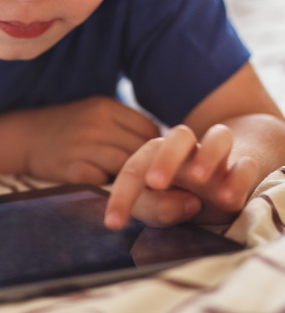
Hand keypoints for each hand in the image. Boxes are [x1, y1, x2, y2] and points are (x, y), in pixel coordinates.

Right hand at [25, 96, 159, 183]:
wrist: (25, 135)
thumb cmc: (69, 127)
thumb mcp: (96, 113)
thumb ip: (125, 124)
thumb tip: (166, 148)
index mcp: (105, 106)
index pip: (149, 130)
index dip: (156, 149)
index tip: (154, 161)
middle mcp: (95, 123)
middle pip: (141, 150)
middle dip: (149, 167)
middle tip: (152, 181)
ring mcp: (82, 145)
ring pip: (126, 168)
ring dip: (132, 180)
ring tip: (133, 188)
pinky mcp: (71, 169)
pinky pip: (103, 182)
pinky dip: (109, 188)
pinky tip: (107, 190)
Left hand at [104, 123, 257, 229]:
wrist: (220, 182)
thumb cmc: (177, 196)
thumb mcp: (156, 207)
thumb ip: (156, 207)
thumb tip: (185, 204)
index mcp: (157, 156)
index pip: (135, 168)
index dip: (122, 195)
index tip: (113, 223)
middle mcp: (188, 152)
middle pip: (178, 136)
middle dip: (166, 158)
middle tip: (155, 182)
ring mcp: (218, 158)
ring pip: (218, 137)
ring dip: (207, 156)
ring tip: (198, 180)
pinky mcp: (244, 170)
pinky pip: (246, 165)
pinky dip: (238, 179)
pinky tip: (227, 199)